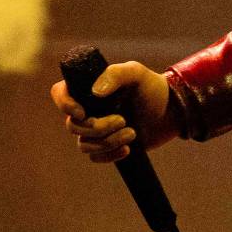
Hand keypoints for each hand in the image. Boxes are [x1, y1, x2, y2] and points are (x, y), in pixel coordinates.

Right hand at [52, 60, 178, 165]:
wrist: (172, 113)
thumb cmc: (153, 89)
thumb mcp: (137, 73)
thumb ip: (116, 74)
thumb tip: (94, 92)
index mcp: (87, 89)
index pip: (59, 93)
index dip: (64, 104)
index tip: (82, 112)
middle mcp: (87, 110)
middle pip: (73, 126)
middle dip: (98, 127)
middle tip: (123, 120)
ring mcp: (96, 130)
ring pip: (84, 145)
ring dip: (108, 141)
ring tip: (132, 133)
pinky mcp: (107, 146)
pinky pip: (95, 157)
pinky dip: (110, 155)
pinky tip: (128, 149)